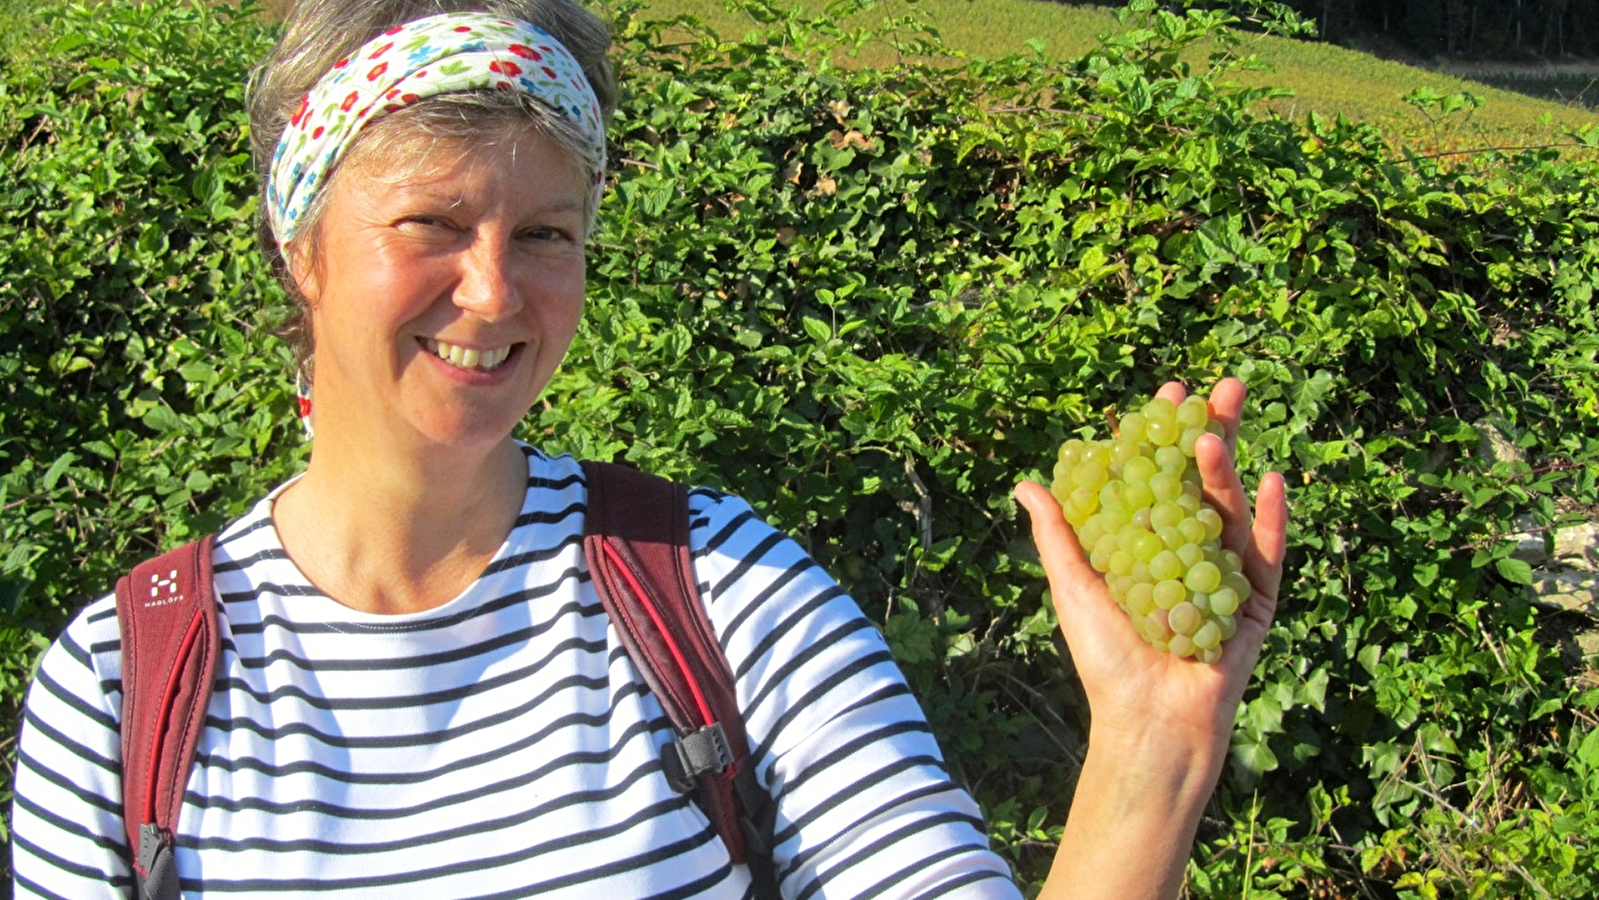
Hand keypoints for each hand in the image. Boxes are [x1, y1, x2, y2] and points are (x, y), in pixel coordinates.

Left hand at [1015, 377, 1288, 769]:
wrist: (1148, 721)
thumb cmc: (1106, 658)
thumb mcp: (1075, 586)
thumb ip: (1058, 534)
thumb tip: (1024, 483)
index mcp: (1147, 543)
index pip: (1159, 476)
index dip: (1164, 434)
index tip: (1166, 391)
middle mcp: (1188, 552)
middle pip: (1205, 482)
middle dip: (1213, 433)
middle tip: (1221, 388)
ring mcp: (1225, 576)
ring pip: (1231, 512)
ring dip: (1227, 471)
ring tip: (1216, 435)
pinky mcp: (1254, 607)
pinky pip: (1267, 558)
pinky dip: (1271, 522)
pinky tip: (1272, 482)